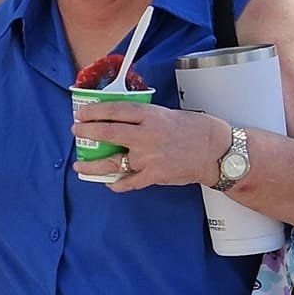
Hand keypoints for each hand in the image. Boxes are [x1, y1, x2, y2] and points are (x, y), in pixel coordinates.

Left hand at [73, 105, 231, 191]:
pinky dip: (117, 184)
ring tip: (79, 165)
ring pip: (114, 162)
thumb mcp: (168, 114)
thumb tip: (119, 120)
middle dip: (88, 133)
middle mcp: (147, 135)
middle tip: (76, 132)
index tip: (82, 114)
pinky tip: (109, 183)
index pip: (115, 110)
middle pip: (108, 133)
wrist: (217, 151)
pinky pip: (129, 182)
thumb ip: (144, 119)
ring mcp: (150, 157)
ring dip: (93, 165)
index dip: (94, 112)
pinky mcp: (155, 175)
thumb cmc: (195, 130)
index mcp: (151, 115)